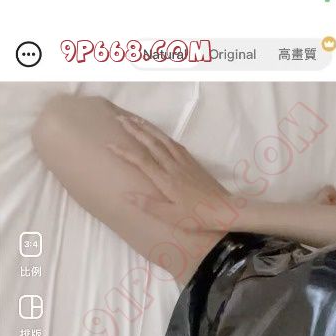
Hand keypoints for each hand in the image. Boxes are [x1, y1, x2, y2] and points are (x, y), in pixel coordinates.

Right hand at [108, 114, 231, 230]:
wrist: (225, 209)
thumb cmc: (198, 217)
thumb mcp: (172, 217)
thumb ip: (149, 206)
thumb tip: (126, 196)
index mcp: (165, 180)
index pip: (140, 160)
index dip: (124, 151)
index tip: (109, 144)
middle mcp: (173, 166)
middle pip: (150, 142)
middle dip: (133, 129)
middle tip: (119, 118)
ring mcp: (183, 162)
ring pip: (162, 139)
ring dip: (147, 127)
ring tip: (134, 119)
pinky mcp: (192, 162)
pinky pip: (173, 143)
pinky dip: (162, 135)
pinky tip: (158, 133)